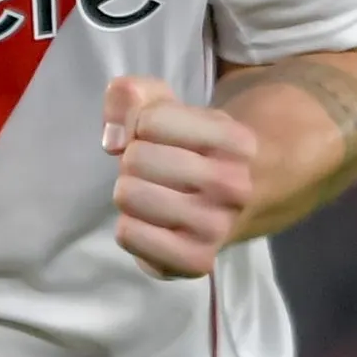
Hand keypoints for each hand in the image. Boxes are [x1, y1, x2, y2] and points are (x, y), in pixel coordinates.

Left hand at [102, 76, 257, 279]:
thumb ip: (131, 95)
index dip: (143, 124)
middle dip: (135, 158)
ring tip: (154, 192)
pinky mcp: (195, 261)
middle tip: (157, 169)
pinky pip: (128, 234)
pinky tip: (151, 222)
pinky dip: (130, 226)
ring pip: (128, 195)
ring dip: (131, 191)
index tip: (162, 138)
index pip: (149, 121)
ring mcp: (216, 228)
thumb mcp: (172, 105)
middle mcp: (233, 187)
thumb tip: (112, 138)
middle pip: (135, 159)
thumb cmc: (197, 146)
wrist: (244, 197)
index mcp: (235, 141)